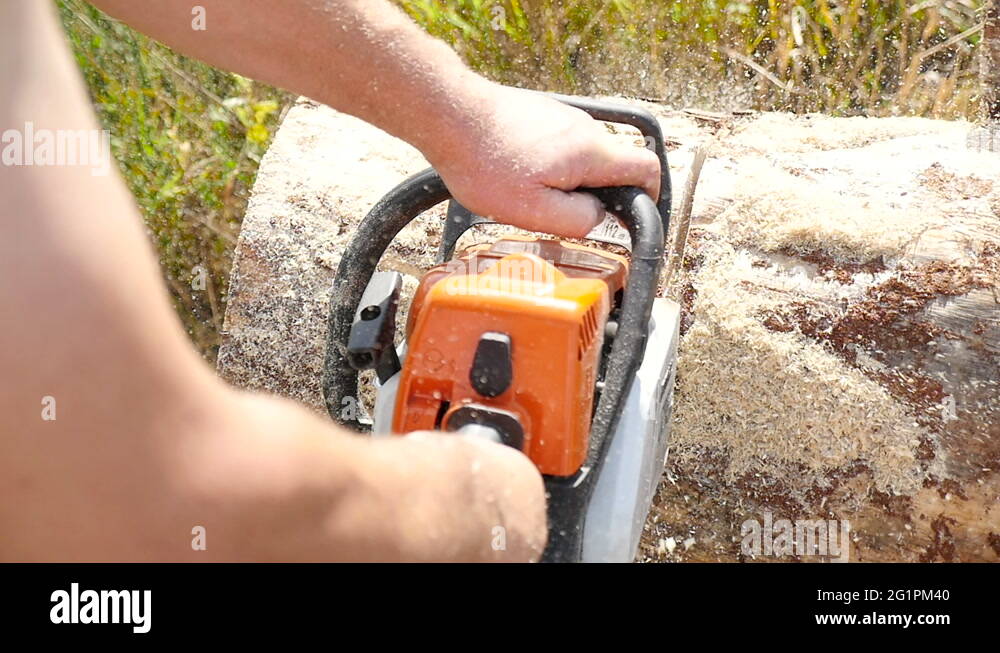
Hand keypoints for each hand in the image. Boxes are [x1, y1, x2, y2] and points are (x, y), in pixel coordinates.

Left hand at [429, 83, 660, 237]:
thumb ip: (578, 220)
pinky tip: (518, 175)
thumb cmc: (486, 164)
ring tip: (531, 194)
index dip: (652, 195)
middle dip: (598, 195)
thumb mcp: (533, 212)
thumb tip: (599, 218)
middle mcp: (586, 129)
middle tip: (563, 214)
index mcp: (592, 153)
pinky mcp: (543, 113)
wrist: (450, 115)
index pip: (648, 169)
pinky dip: (551, 165)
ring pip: (584, 157)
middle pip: (613, 166)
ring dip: (570, 180)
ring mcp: (565, 117)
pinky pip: (562, 145)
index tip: (636, 215)